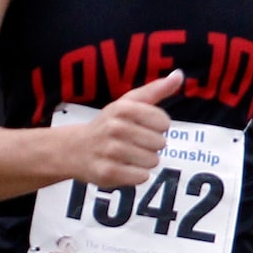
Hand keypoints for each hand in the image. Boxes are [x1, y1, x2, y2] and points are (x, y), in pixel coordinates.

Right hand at [71, 70, 182, 187]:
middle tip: (133, 144)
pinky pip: (141, 176)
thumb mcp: (127, 103)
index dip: (158, 128)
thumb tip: (179, 75)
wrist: (74, 150)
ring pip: (152, 161)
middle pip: (159, 143)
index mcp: (122, 108)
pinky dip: (137, 175)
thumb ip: (155, 90)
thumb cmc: (107, 125)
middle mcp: (115, 128)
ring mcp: (109, 151)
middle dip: (151, 147)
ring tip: (129, 157)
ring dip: (145, 162)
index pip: (163, 122)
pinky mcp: (107, 172)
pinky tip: (125, 168)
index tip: (143, 128)